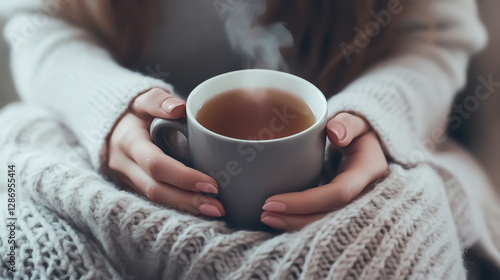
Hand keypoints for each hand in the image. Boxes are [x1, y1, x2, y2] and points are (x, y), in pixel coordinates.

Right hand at [105, 88, 224, 216]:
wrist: (110, 127)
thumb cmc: (134, 112)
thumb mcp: (142, 98)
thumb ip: (158, 100)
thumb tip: (178, 108)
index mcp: (128, 142)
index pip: (156, 165)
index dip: (183, 177)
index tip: (212, 184)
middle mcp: (124, 166)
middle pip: (156, 190)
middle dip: (188, 201)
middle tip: (218, 207)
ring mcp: (126, 181)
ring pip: (155, 200)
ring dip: (185, 209)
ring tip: (215, 212)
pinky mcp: (133, 189)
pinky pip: (156, 201)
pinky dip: (178, 207)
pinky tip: (200, 210)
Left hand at [260, 113, 387, 230]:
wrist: (369, 150)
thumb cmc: (359, 134)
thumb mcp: (358, 123)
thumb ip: (347, 124)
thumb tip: (335, 133)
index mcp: (368, 171)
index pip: (338, 193)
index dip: (306, 202)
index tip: (273, 201)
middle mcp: (365, 195)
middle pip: (329, 216)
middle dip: (295, 219)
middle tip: (263, 214)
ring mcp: (355, 207)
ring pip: (324, 224)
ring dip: (294, 225)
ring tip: (266, 218)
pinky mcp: (341, 211)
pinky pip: (321, 221)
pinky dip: (299, 223)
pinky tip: (277, 220)